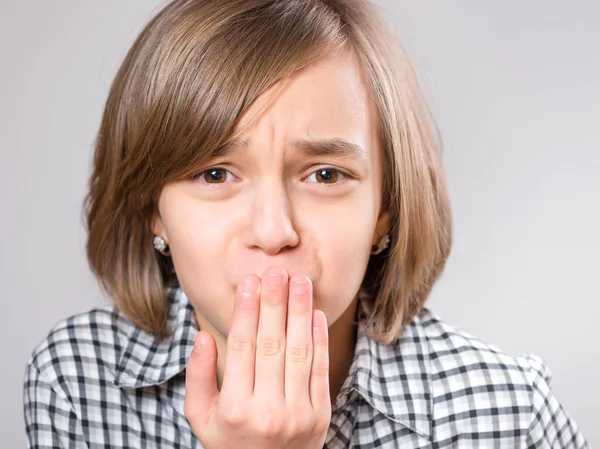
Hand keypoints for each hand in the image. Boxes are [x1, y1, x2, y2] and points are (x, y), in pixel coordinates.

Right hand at [184, 266, 331, 448]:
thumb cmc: (230, 443)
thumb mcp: (201, 417)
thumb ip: (198, 377)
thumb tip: (202, 336)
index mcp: (233, 408)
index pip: (241, 347)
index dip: (246, 310)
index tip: (250, 282)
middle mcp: (266, 410)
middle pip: (271, 343)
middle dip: (275, 302)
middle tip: (277, 271)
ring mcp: (297, 414)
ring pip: (298, 352)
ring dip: (299, 312)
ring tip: (299, 281)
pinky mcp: (319, 415)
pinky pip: (320, 370)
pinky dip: (319, 339)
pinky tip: (314, 313)